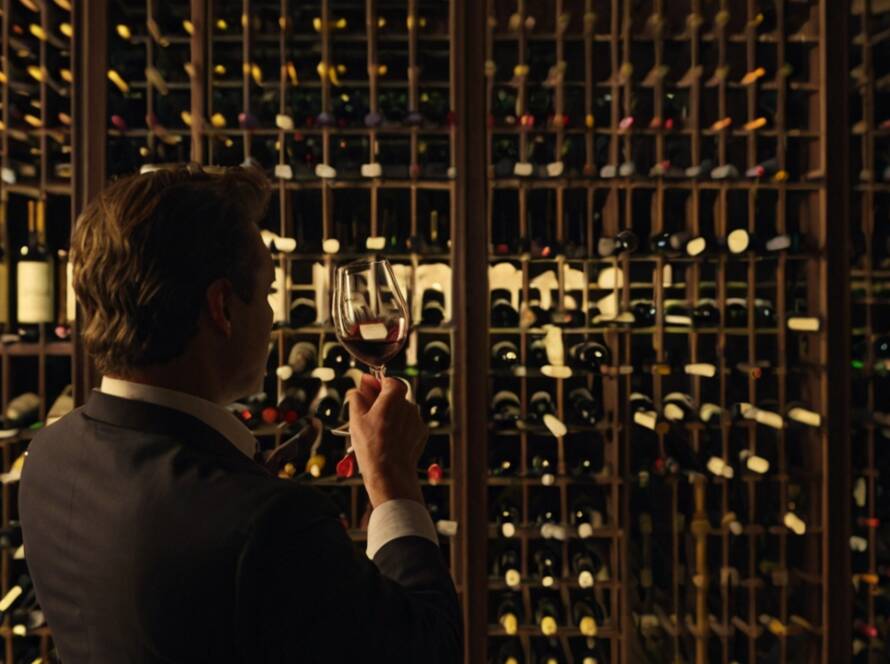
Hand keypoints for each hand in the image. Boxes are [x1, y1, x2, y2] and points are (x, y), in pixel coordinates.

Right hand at [348, 375, 427, 507]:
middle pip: (395, 396)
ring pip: (402, 411)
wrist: (390, 473)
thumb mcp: (356, 419)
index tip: (368, 388)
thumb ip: (356, 397)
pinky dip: (400, 428)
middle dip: (383, 401)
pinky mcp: (421, 433)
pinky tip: (389, 439)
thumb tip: (357, 388)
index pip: (389, 380)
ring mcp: (417, 420)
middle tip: (368, 411)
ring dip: (391, 415)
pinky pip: (408, 424)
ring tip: (377, 431)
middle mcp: (409, 406)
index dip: (378, 383)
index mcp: (394, 397)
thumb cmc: (372, 446)